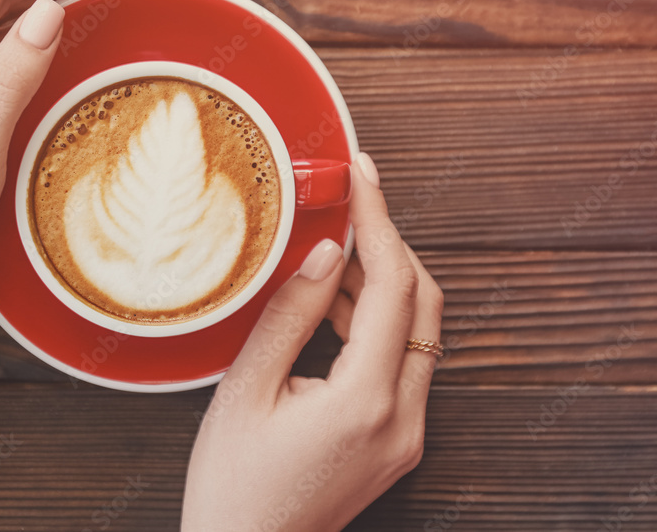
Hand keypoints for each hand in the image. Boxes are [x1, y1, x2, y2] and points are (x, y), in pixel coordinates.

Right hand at [182, 152, 443, 530]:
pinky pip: (403, 361)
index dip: (379, 219)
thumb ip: (290, 316)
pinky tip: (333, 307)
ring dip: (380, 283)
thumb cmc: (233, 483)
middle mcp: (404, 418)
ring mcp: (408, 433)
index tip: (364, 173)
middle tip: (348, 205)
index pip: (392, 285)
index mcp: (365, 402)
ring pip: (418, 330)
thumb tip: (324, 253)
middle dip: (388, 245)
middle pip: (423, 302)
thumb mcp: (247, 390)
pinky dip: (376, 322)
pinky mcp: (399, 440)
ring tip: (326, 258)